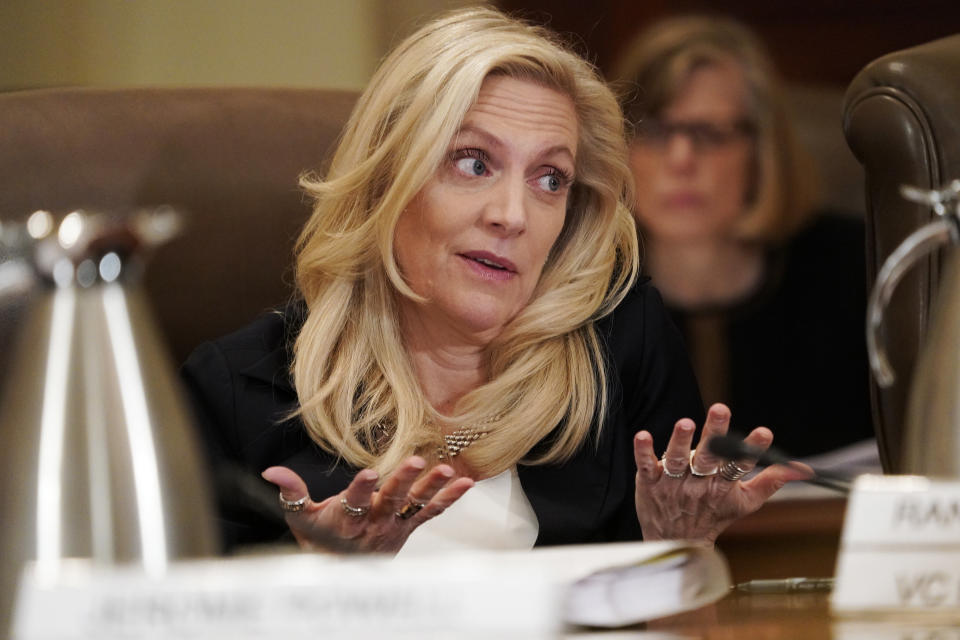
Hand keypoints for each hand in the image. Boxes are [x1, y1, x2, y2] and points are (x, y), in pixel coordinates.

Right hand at [261, 456, 473, 553]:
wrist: (341, 572)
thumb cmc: (319, 539)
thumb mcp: (299, 517)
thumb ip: (290, 492)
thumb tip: (271, 470)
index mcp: (345, 521)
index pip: (353, 504)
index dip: (360, 489)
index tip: (368, 473)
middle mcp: (373, 524)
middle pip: (389, 501)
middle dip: (402, 480)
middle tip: (415, 461)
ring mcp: (395, 526)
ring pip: (415, 504)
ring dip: (432, 487)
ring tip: (447, 470)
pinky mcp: (409, 527)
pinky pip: (432, 511)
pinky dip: (450, 498)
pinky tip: (466, 482)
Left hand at [633, 403, 810, 544]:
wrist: (675, 542)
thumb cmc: (712, 516)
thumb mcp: (744, 503)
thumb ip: (769, 482)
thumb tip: (799, 468)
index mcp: (721, 486)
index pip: (738, 466)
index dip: (751, 449)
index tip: (764, 433)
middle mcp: (697, 483)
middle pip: (708, 457)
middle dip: (715, 433)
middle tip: (720, 409)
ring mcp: (671, 482)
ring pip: (677, 460)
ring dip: (680, 441)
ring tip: (686, 423)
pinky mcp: (649, 480)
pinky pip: (645, 464)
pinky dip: (643, 451)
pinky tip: (642, 435)